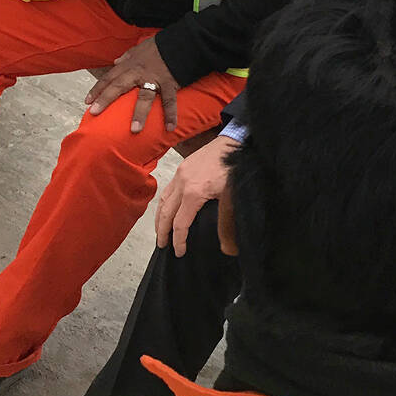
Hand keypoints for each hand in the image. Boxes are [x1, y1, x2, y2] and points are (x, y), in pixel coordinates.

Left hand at [87, 36, 179, 133]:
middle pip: (119, 86)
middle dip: (106, 99)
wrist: (181, 41)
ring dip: (139, 114)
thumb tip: (116, 61)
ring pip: (144, 98)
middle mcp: (139, 72)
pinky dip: (170, 114)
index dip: (98, 89)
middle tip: (94, 112)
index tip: (87, 101)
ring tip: (135, 130)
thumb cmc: (159, 45)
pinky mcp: (169, 83)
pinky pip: (169, 101)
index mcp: (130, 64)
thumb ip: (127, 56)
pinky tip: (170, 127)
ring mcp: (154, 78)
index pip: (110, 77)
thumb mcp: (140, 47)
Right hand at [156, 135, 228, 254]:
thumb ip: (228, 224)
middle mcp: (181, 184)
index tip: (179, 252)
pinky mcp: (182, 167)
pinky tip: (168, 208)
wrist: (235, 142)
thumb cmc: (236, 170)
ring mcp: (180, 174)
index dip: (178, 241)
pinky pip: (167, 189)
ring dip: (160, 218)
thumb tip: (229, 250)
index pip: (180, 224)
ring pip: (163, 200)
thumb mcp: (234, 199)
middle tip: (162, 246)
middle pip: (165, 213)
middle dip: (162, 232)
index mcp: (193, 193)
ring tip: (161, 231)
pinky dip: (164, 203)